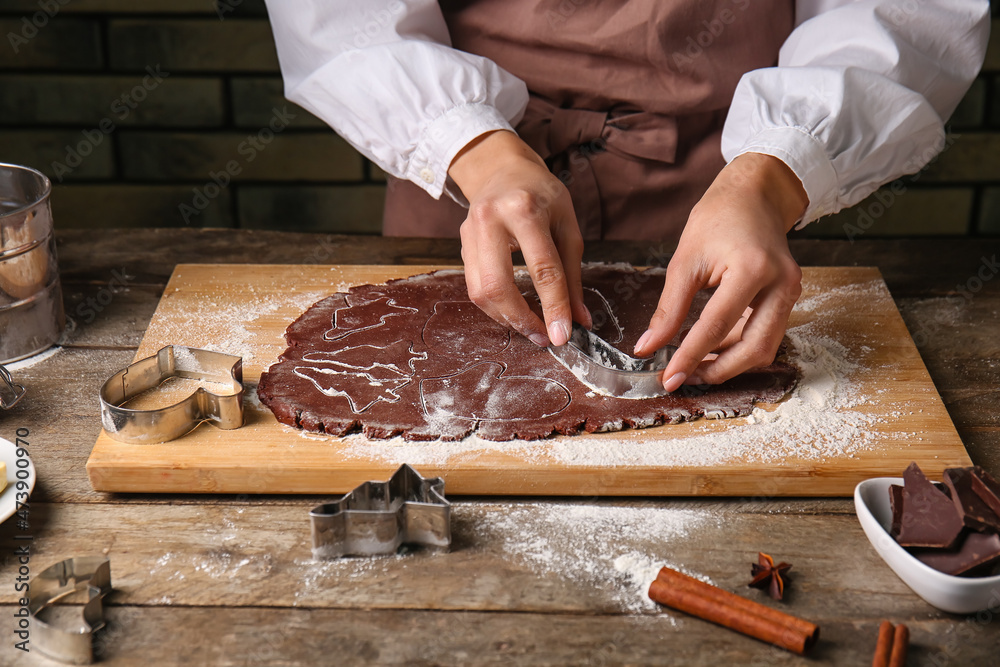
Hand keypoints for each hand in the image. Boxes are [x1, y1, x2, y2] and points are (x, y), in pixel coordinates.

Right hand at [449, 130, 590, 346]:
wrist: (501, 168)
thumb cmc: (541, 194)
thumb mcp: (567, 225)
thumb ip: (572, 274)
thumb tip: (579, 319)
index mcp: (524, 209)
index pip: (542, 269)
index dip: (554, 307)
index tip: (564, 334)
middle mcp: (490, 220)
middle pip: (498, 285)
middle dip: (521, 320)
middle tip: (544, 338)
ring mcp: (469, 232)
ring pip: (480, 292)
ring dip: (506, 318)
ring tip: (531, 328)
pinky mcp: (461, 244)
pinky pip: (474, 286)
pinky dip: (496, 306)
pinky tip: (514, 311)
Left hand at [633, 153, 807, 391]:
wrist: (754, 195)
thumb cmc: (718, 219)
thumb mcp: (685, 261)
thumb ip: (668, 309)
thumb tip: (648, 347)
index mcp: (752, 268)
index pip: (717, 326)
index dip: (690, 357)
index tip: (669, 378)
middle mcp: (781, 284)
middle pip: (755, 348)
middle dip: (719, 370)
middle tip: (685, 378)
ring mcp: (791, 292)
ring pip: (765, 347)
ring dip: (730, 362)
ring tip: (694, 365)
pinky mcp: (789, 297)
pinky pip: (766, 334)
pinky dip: (739, 347)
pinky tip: (712, 347)